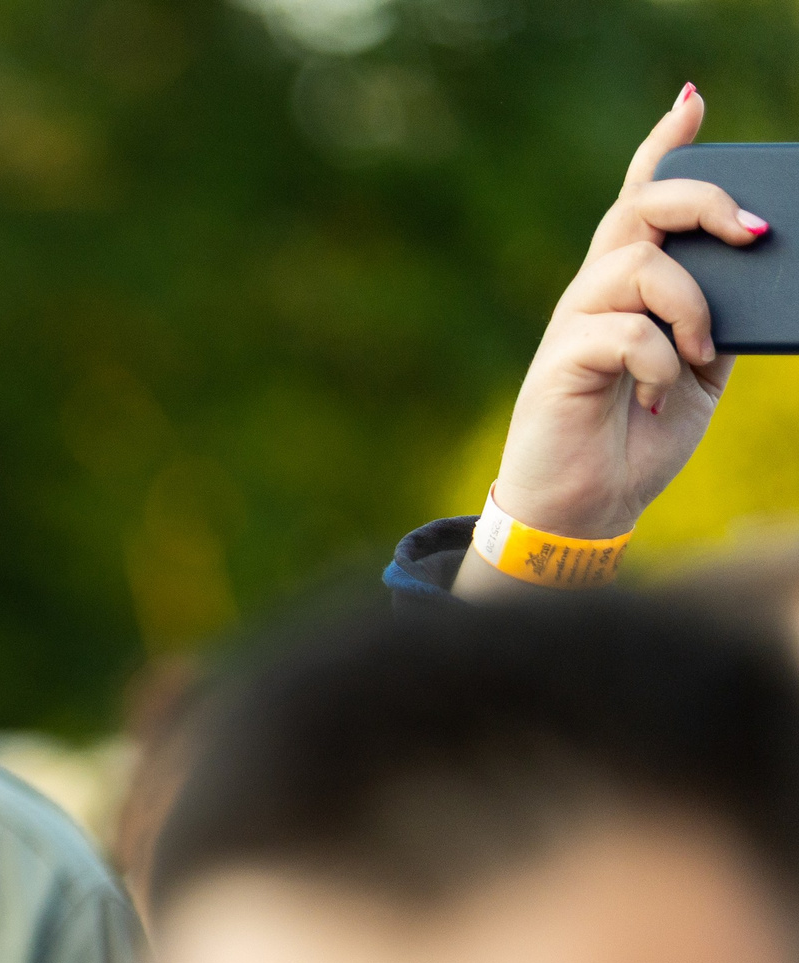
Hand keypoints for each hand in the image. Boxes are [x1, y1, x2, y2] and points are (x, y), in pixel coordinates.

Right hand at [470, 85, 765, 590]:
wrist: (584, 507)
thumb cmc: (637, 436)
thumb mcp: (701, 368)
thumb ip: (719, 316)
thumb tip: (752, 269)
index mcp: (628, 287)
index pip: (641, 198)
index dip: (663, 146)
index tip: (692, 104)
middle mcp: (595, 292)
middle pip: (641, 208)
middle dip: (704, 203)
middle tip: (752, 233)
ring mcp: (574, 324)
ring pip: (641, 264)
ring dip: (692, 306)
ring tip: (700, 354)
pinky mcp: (561, 361)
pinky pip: (625, 331)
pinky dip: (660, 360)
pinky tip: (657, 392)